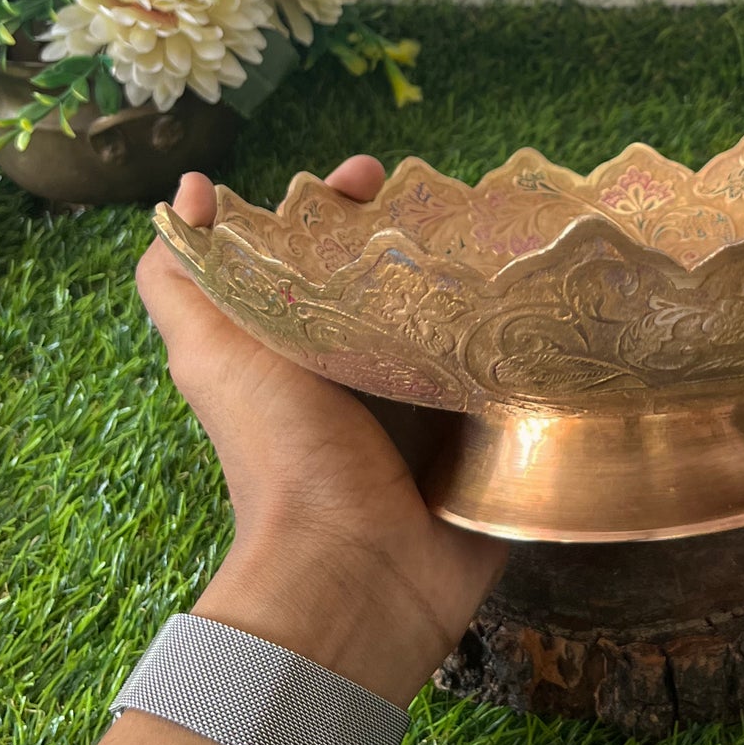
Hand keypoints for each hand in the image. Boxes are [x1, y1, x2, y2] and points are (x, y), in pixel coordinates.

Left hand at [135, 156, 507, 707]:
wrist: (354, 570)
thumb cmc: (280, 450)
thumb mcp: (211, 350)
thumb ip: (184, 276)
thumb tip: (192, 189)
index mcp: (313, 340)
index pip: (333, 250)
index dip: (348, 206)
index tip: (375, 174)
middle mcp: (376, 364)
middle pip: (409, 275)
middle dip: (431, 229)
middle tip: (463, 197)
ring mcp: (441, 401)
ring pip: (469, 316)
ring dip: (491, 276)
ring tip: (519, 228)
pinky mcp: (493, 436)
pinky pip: (522, 374)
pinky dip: (536, 339)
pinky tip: (560, 292)